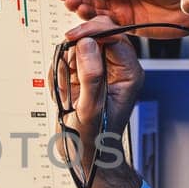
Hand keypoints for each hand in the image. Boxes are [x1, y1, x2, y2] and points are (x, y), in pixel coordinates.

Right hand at [59, 15, 143, 175]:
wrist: (84, 155)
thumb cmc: (93, 140)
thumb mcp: (91, 109)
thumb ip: (91, 75)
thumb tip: (87, 44)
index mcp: (128, 74)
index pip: (115, 36)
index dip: (94, 32)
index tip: (74, 37)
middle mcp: (117, 69)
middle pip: (98, 36)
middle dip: (77, 50)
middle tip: (67, 67)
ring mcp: (100, 71)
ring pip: (80, 47)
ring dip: (66, 65)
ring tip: (67, 91)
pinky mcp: (84, 75)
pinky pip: (68, 60)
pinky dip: (59, 73)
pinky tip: (64, 93)